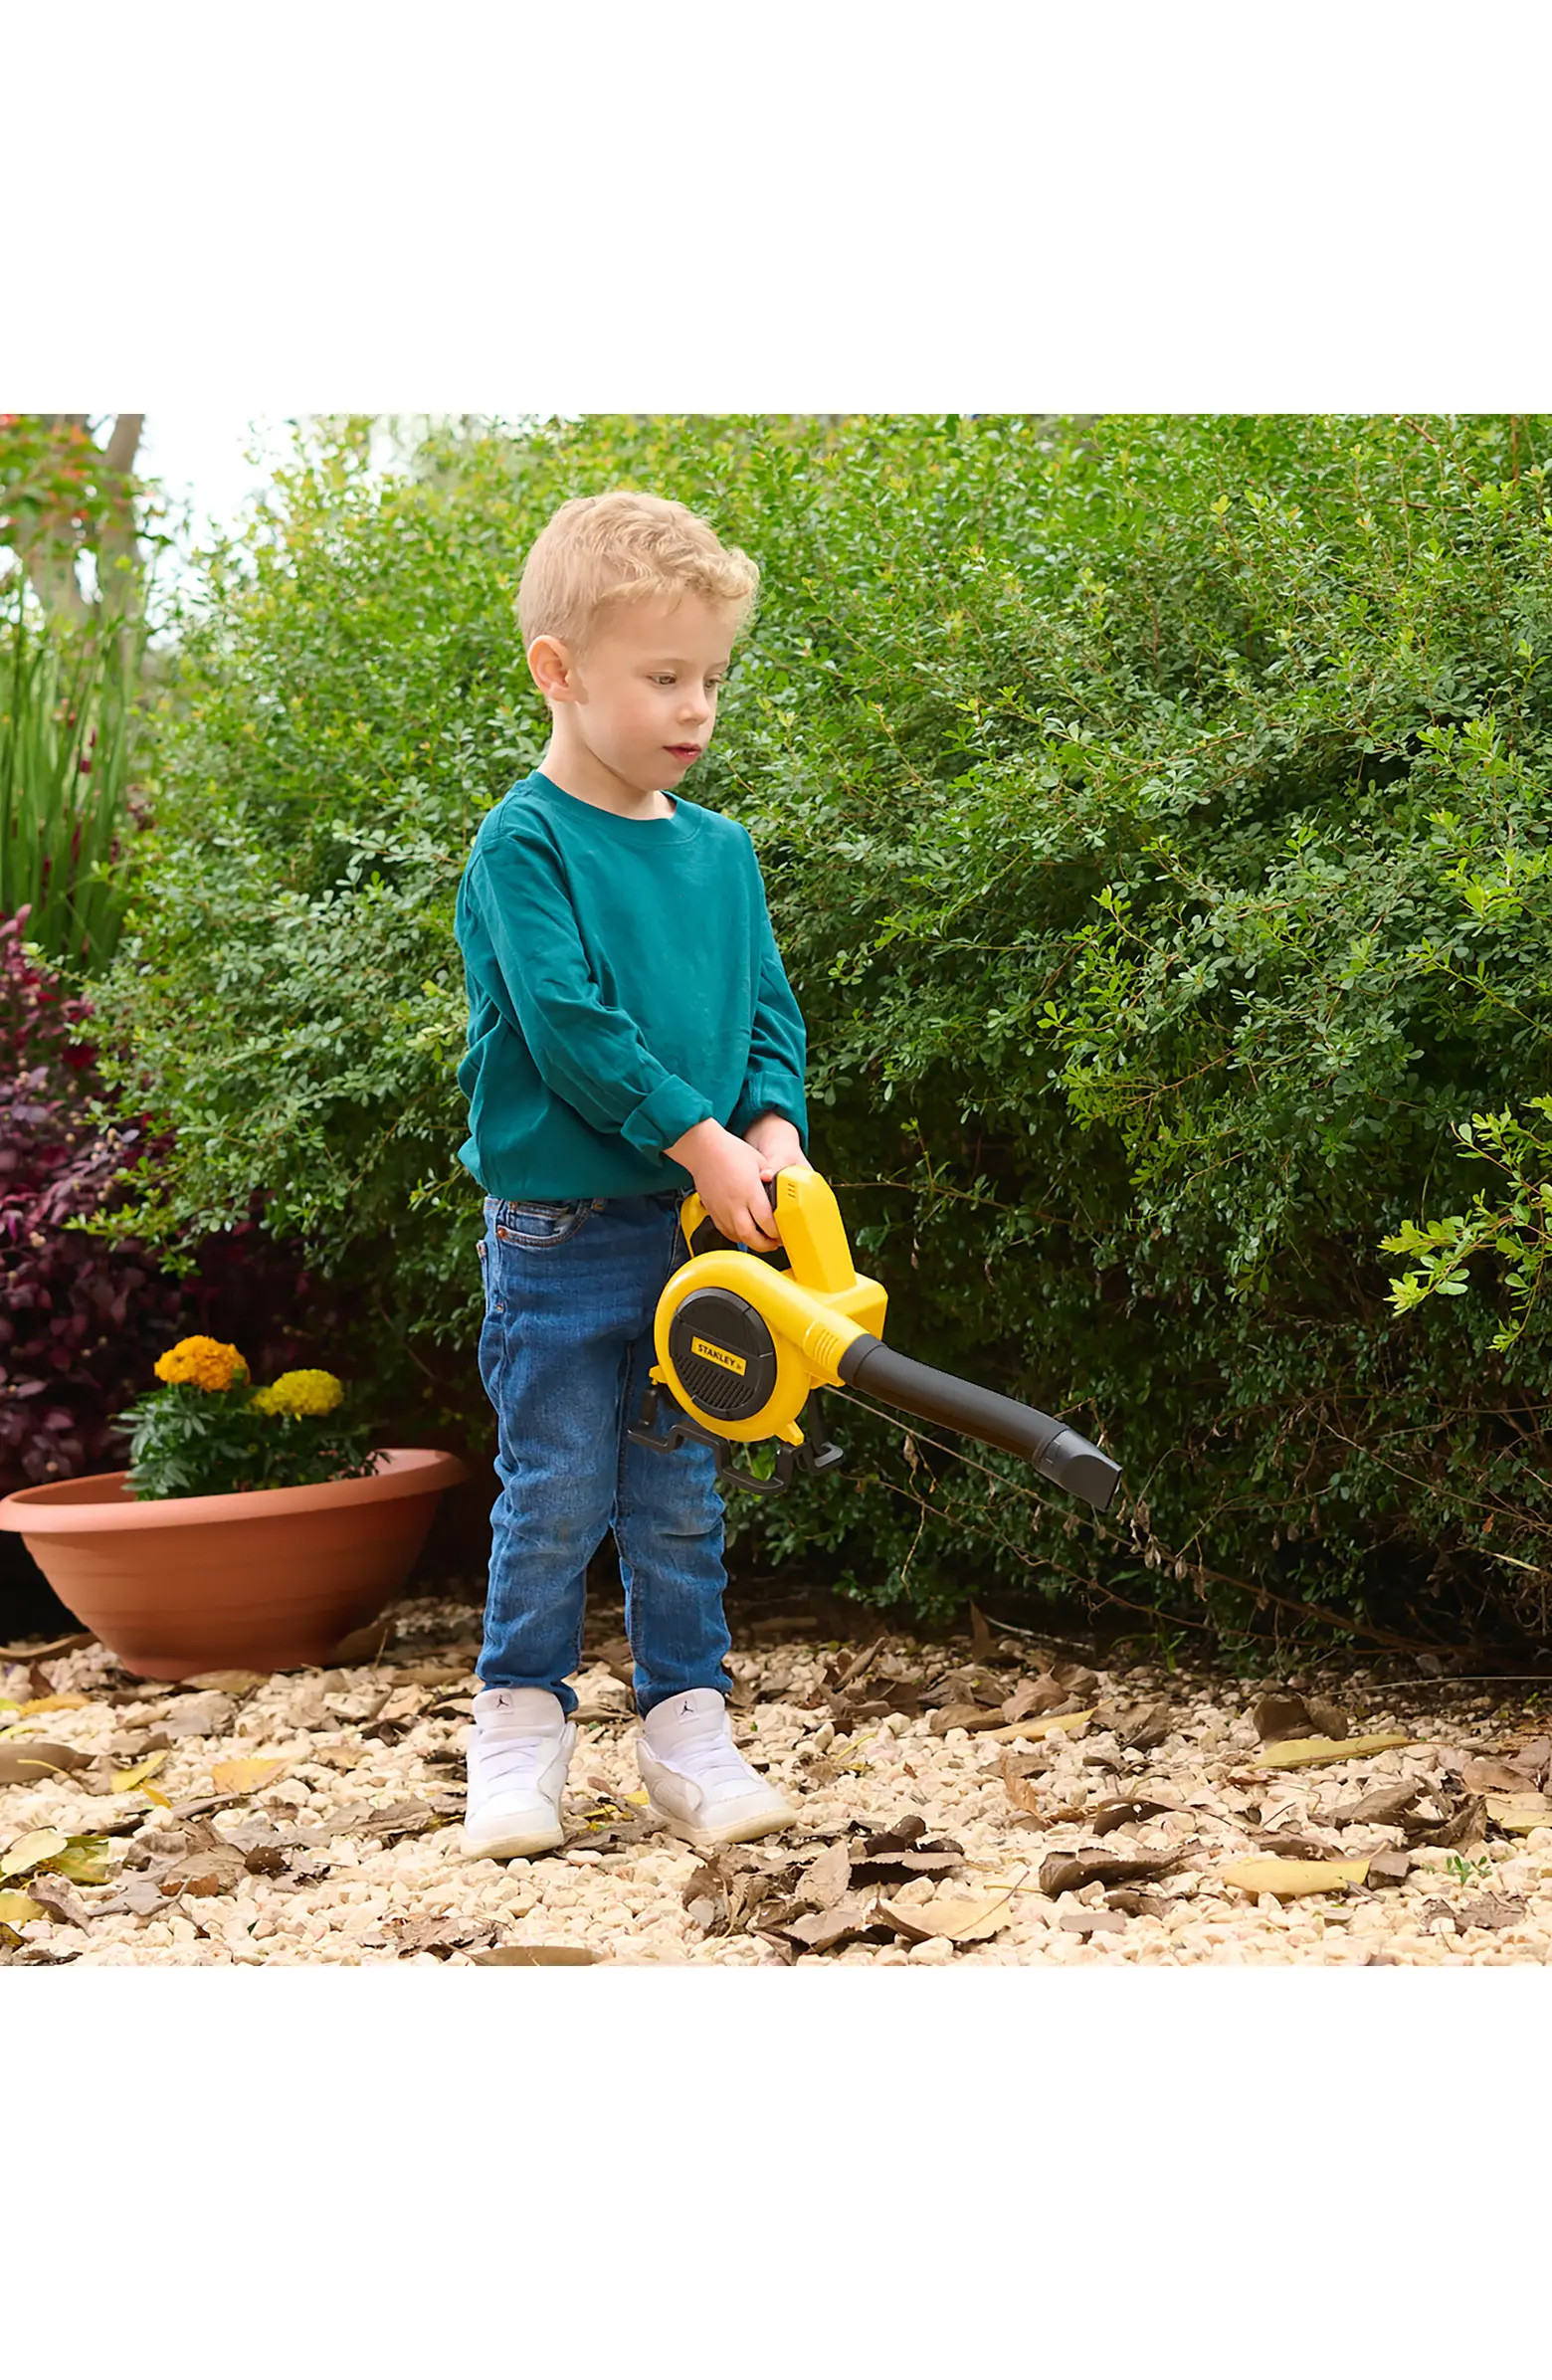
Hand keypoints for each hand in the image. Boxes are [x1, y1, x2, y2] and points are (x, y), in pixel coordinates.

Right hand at [663, 1119, 782, 1249]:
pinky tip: (745, 1231)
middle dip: (766, 1245)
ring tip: (762, 1238)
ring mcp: (721, 1210)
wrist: (703, 1149)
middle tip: (775, 1242)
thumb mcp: (759, 1161)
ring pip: (738, 1238)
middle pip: (751, 1237)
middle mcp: (735, 1205)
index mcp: (750, 1192)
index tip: (783, 1231)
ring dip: (752, 1242)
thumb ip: (771, 1178)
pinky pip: (726, 1232)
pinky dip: (737, 1236)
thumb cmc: (730, 1151)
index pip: (767, 1222)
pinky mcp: (712, 1212)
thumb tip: (781, 1191)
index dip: (777, 1232)